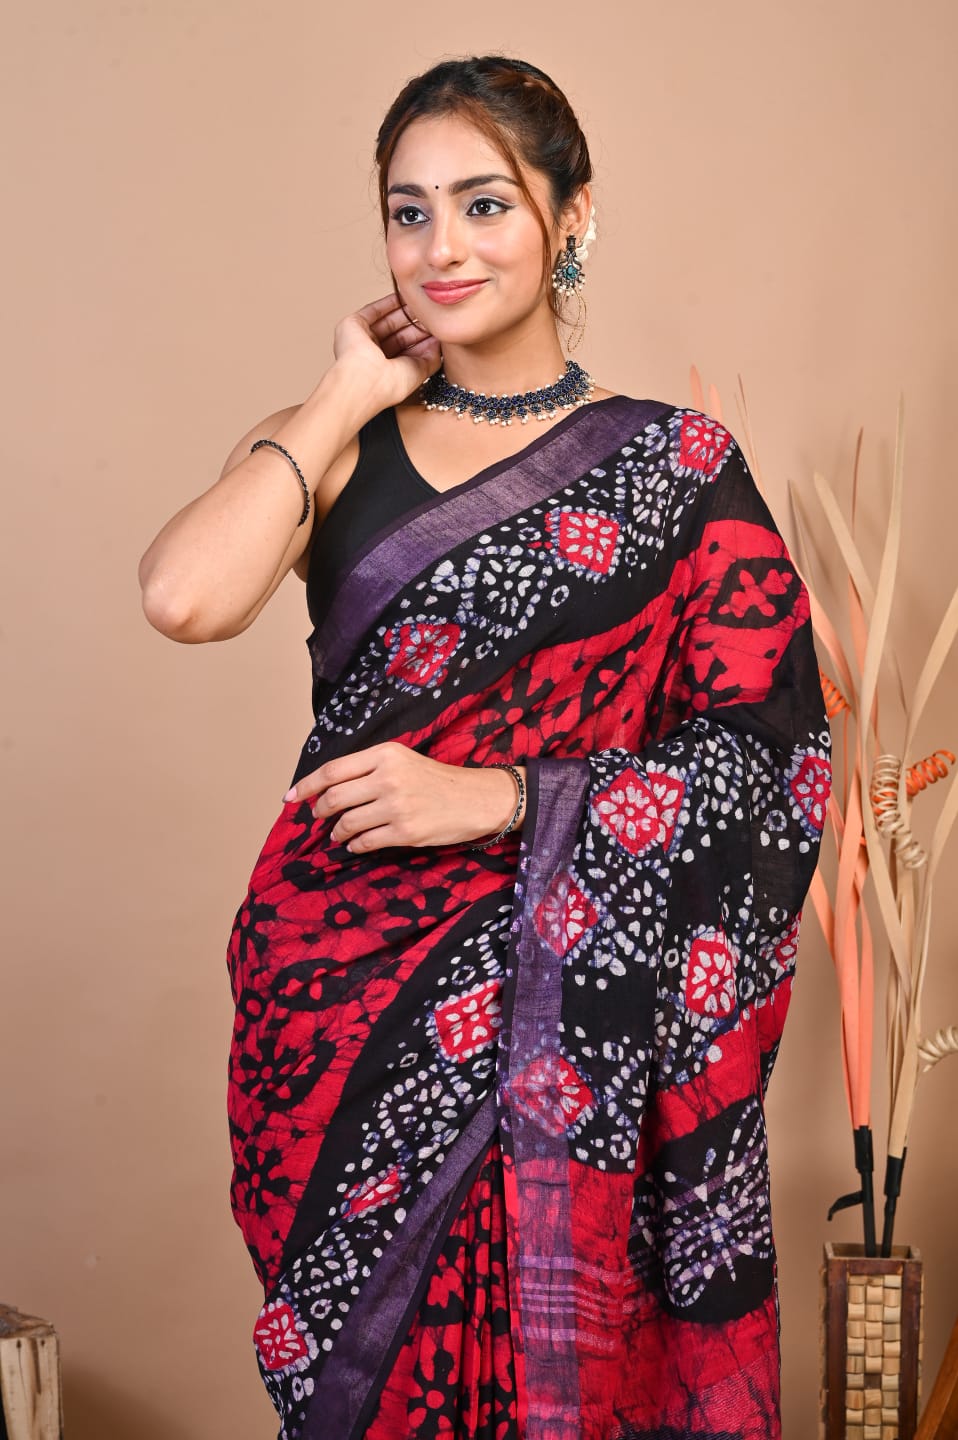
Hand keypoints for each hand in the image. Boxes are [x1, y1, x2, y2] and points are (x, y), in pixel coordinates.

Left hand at [283, 742, 525, 852]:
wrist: (475, 798)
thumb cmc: (436, 779)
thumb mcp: (402, 760)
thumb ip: (368, 769)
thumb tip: (328, 788)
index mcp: (385, 754)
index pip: (333, 770)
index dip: (306, 785)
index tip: (289, 797)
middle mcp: (388, 778)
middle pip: (334, 797)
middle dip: (320, 810)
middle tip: (319, 816)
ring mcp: (396, 806)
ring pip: (347, 822)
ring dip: (337, 831)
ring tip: (339, 832)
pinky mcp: (405, 832)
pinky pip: (365, 842)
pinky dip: (354, 844)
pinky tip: (356, 843)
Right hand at [331, 294, 440, 414]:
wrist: (366, 380)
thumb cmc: (389, 384)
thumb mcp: (419, 372)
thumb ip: (431, 357)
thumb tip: (438, 343)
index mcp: (387, 371)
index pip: (408, 350)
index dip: (424, 339)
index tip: (438, 329)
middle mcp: (373, 356)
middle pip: (399, 334)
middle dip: (417, 324)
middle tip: (433, 312)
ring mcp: (363, 340)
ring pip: (388, 320)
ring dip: (405, 311)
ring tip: (423, 302)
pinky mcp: (353, 325)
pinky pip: (374, 310)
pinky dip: (390, 302)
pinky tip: (406, 295)